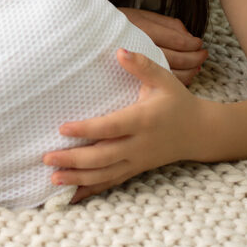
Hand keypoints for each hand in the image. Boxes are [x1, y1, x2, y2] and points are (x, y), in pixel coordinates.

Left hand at [43, 49, 200, 200]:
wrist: (199, 131)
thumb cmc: (176, 101)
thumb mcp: (163, 79)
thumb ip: (141, 65)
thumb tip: (119, 51)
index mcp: (143, 120)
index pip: (111, 127)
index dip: (87, 130)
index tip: (62, 128)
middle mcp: (139, 144)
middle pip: (104, 156)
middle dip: (74, 159)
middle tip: (47, 158)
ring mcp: (137, 161)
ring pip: (105, 174)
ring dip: (78, 178)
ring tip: (52, 179)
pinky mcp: (136, 170)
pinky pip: (111, 182)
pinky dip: (91, 190)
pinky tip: (71, 195)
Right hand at [120, 8, 207, 84]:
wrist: (88, 38)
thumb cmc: (115, 24)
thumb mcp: (140, 15)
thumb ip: (165, 23)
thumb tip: (187, 34)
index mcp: (141, 30)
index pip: (175, 40)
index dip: (190, 44)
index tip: (199, 43)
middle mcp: (139, 48)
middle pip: (175, 58)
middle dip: (194, 58)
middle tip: (203, 55)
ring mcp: (135, 66)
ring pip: (170, 73)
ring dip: (188, 71)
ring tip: (196, 67)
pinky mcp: (133, 78)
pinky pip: (159, 83)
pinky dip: (175, 80)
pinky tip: (182, 76)